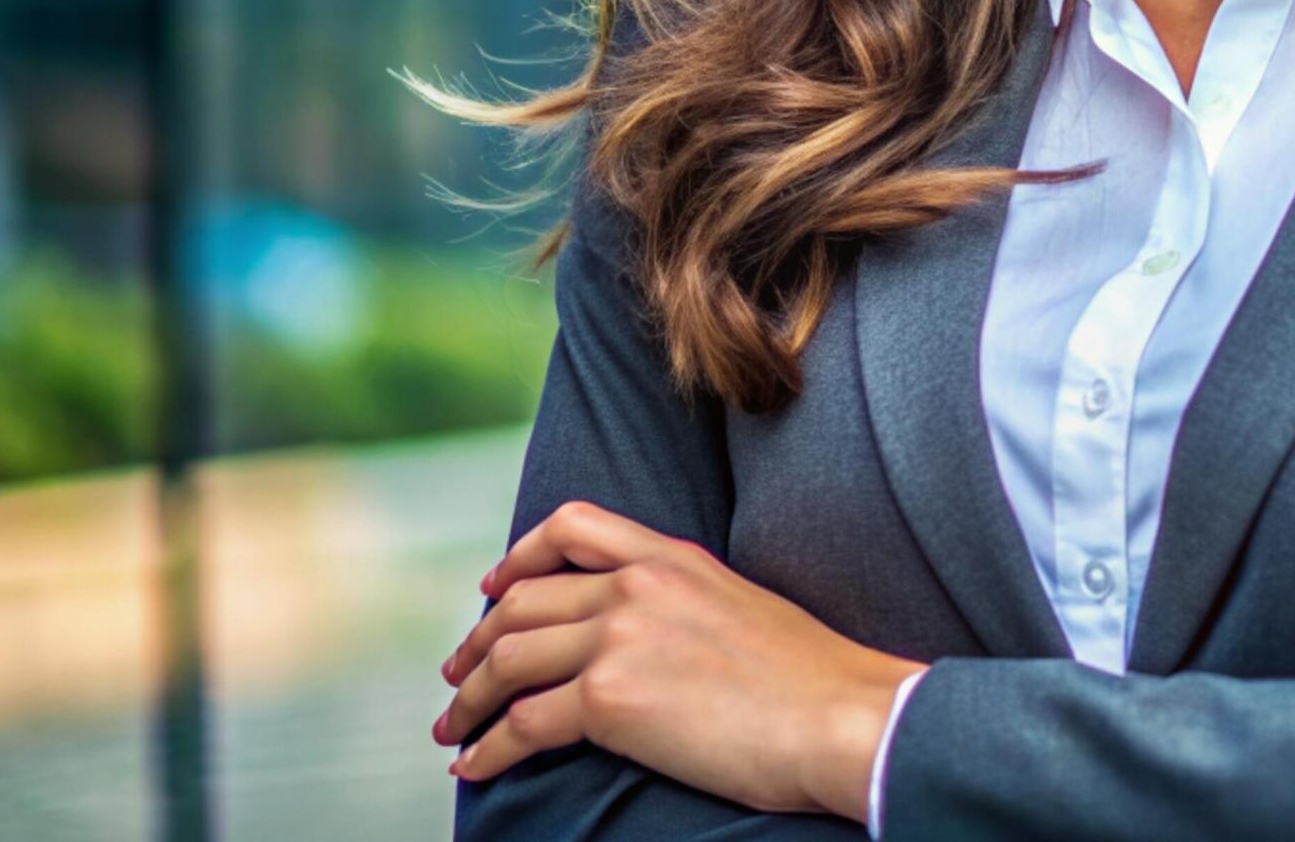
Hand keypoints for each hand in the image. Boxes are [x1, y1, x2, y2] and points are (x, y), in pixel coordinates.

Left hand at [432, 499, 925, 820]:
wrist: (841, 716)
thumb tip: (649, 639)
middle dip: (477, 642)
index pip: (572, 527)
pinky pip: (522, 723)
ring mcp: (620, 637)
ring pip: (508, 659)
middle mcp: (637, 585)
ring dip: (467, 697)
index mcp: (673, 557)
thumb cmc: (812, 681)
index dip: (518, 557)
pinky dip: (488, 748)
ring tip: (453, 726)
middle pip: (521, 602)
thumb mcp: (743, 607)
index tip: (494, 589)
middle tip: (458, 674)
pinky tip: (475, 766)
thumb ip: (685, 604)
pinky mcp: (609, 699)